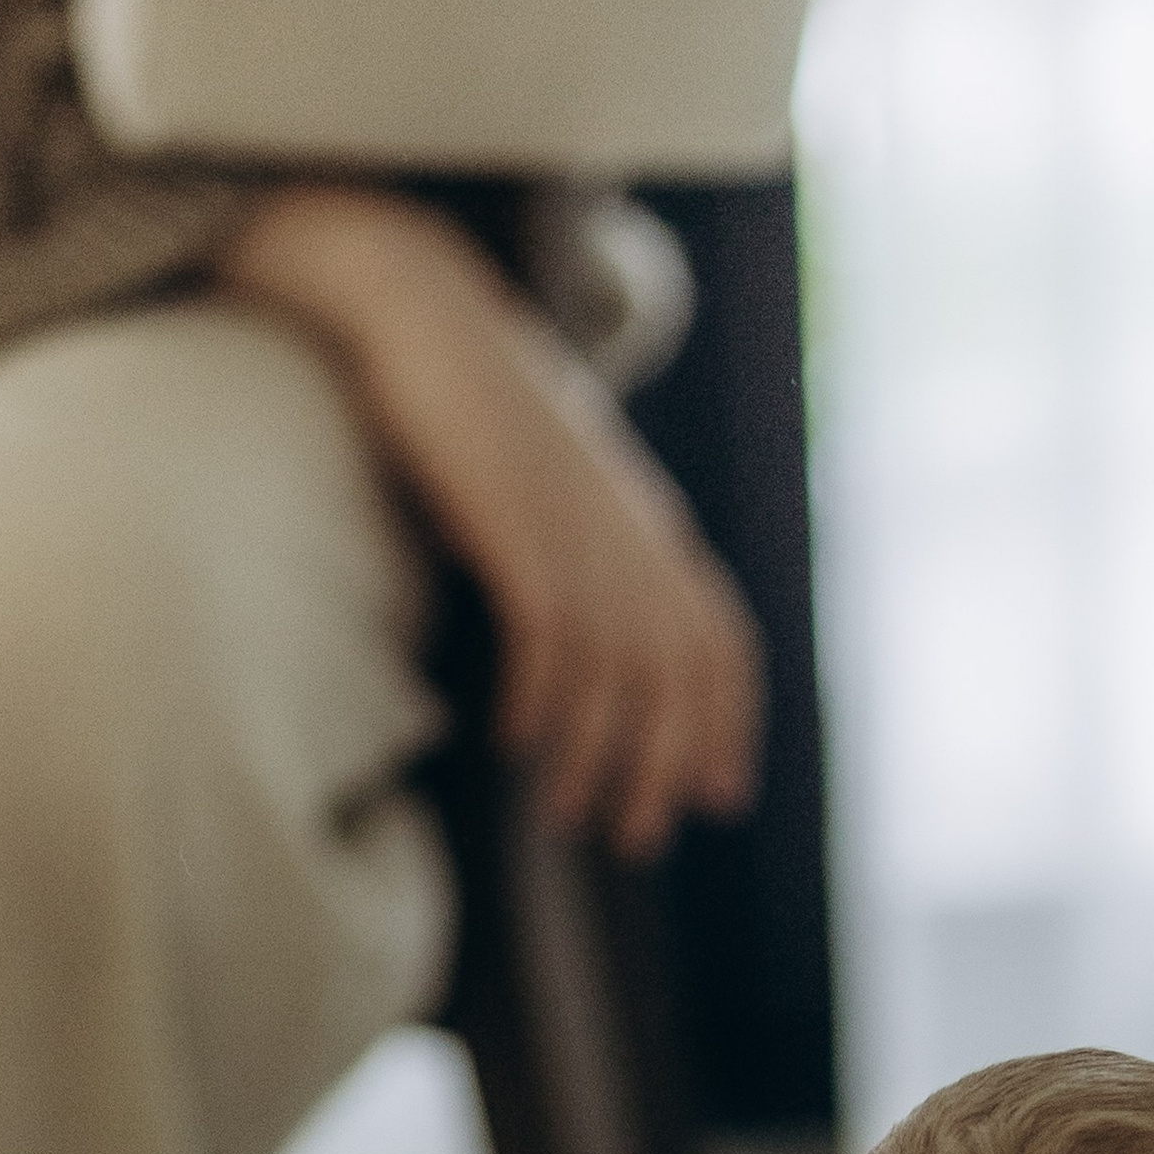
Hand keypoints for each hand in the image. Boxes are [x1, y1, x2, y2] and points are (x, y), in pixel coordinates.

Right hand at [219, 185, 763, 857]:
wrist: (424, 314)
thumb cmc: (477, 410)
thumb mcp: (554, 487)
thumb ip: (589, 553)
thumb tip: (585, 637)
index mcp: (651, 522)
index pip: (720, 639)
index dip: (728, 723)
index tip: (718, 796)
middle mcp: (630, 529)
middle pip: (676, 672)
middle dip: (663, 765)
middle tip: (634, 838)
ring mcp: (576, 524)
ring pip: (616, 668)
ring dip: (595, 755)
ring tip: (565, 815)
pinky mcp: (517, 520)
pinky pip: (548, 632)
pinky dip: (538, 698)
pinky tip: (511, 740)